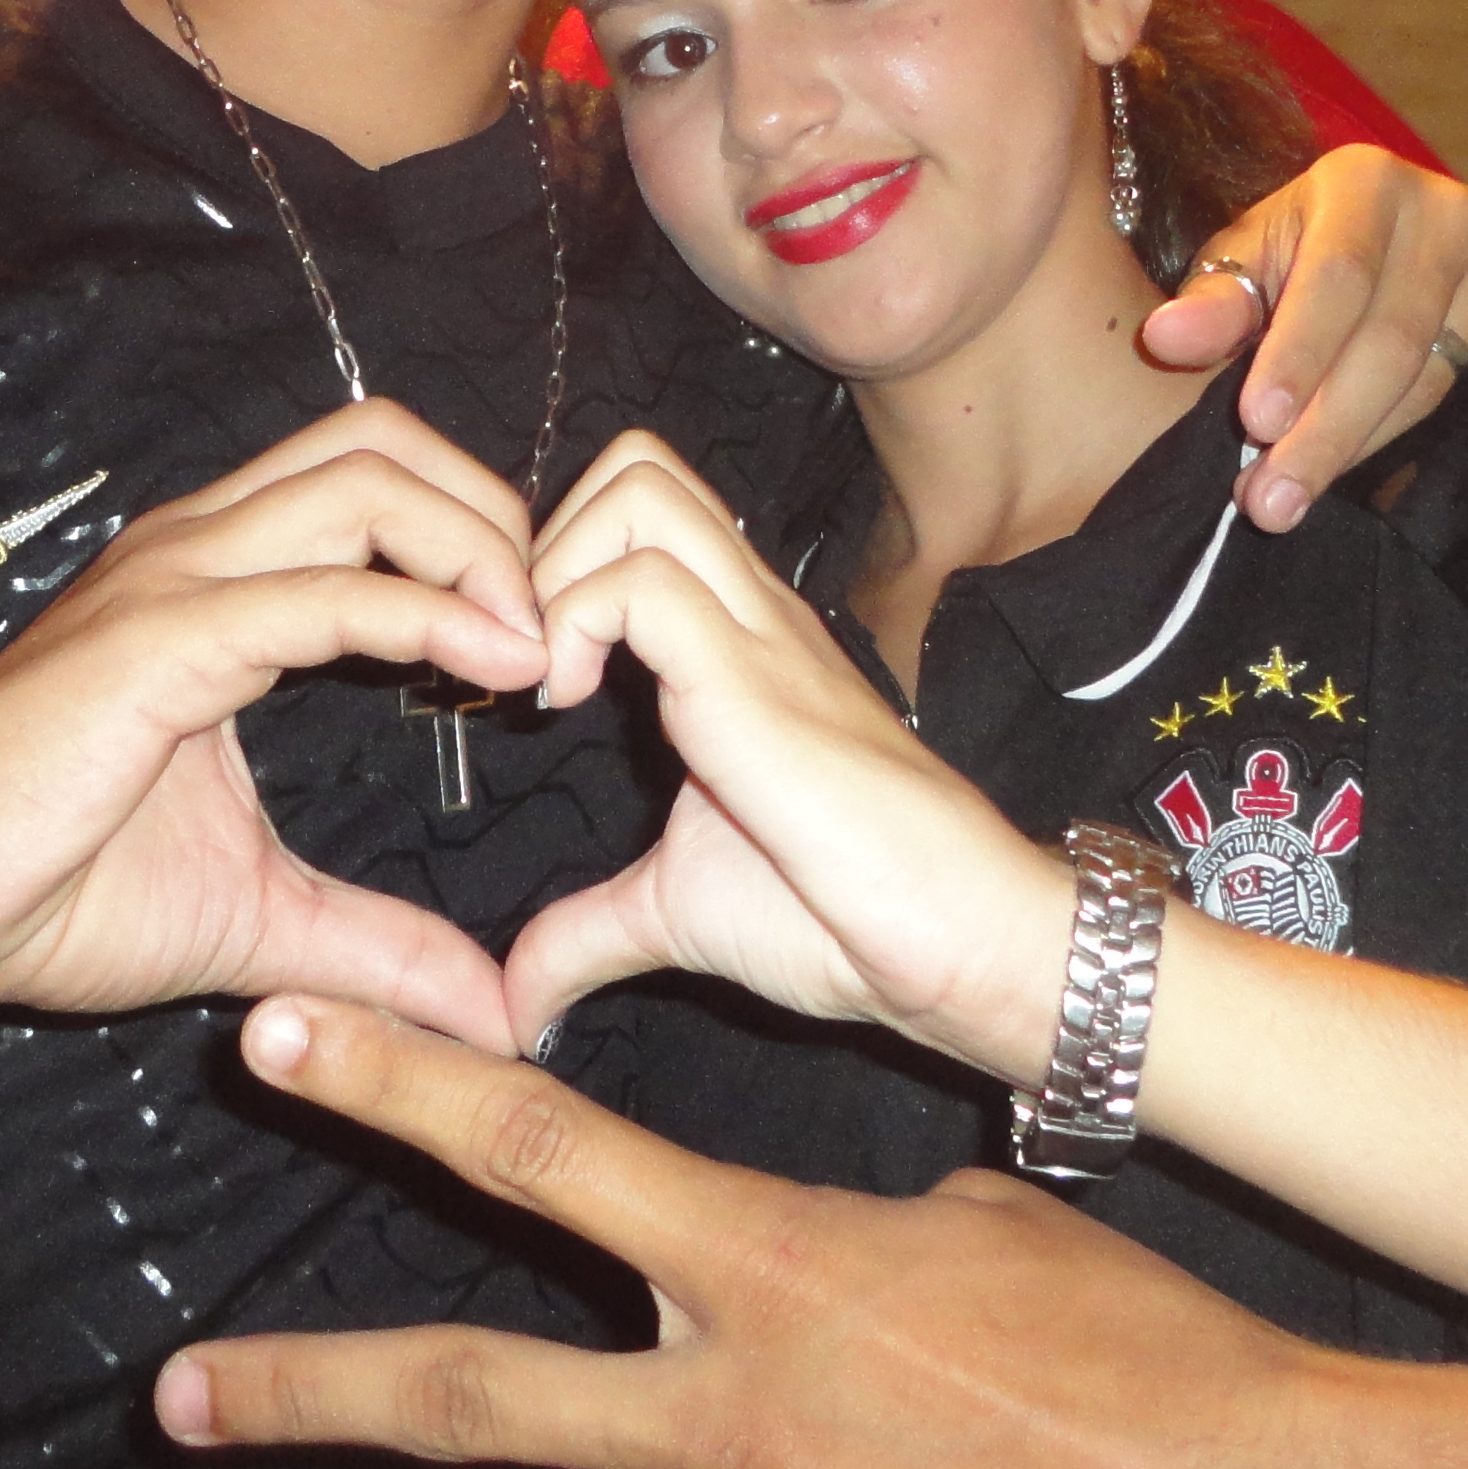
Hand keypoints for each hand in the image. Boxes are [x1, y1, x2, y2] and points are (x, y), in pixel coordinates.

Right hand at [0, 402, 549, 1045]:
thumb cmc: (43, 891)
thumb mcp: (255, 920)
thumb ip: (376, 948)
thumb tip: (492, 1011)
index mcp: (219, 585)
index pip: (378, 483)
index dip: (479, 541)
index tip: (541, 653)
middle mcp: (200, 549)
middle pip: (389, 442)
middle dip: (495, 513)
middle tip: (552, 631)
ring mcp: (175, 580)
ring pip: (369, 480)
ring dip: (481, 548)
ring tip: (536, 648)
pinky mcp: (158, 640)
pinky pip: (323, 592)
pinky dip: (429, 611)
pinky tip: (493, 667)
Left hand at [153, 997, 1348, 1468]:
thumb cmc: (1139, 1355)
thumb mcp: (980, 1231)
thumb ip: (846, 1236)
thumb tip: (797, 1272)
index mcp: (769, 1269)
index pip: (540, 1155)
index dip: (397, 1089)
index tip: (279, 1040)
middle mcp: (723, 1420)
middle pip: (469, 1395)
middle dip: (304, 1391)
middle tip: (177, 1395)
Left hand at [508, 438, 1068, 1077]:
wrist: (953, 938)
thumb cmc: (837, 915)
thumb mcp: (675, 911)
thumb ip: (587, 933)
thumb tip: (515, 1007)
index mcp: (731, 641)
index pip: (637, 511)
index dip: (560, 568)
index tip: (536, 680)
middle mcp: (745, 610)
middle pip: (636, 461)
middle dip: (550, 539)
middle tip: (534, 657)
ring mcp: (753, 630)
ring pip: (637, 485)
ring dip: (559, 567)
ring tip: (554, 677)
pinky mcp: (749, 673)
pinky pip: (637, 582)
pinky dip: (571, 624)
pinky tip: (572, 708)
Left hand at [1136, 146, 1467, 527]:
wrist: (1389, 239)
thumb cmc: (1298, 252)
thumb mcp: (1247, 261)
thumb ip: (1212, 302)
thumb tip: (1166, 340)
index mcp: (1365, 179)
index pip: (1337, 277)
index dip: (1299, 354)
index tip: (1256, 425)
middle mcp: (1447, 206)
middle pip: (1389, 340)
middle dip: (1323, 429)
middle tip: (1269, 502)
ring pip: (1428, 378)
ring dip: (1356, 444)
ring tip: (1293, 496)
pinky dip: (1405, 433)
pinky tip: (1357, 464)